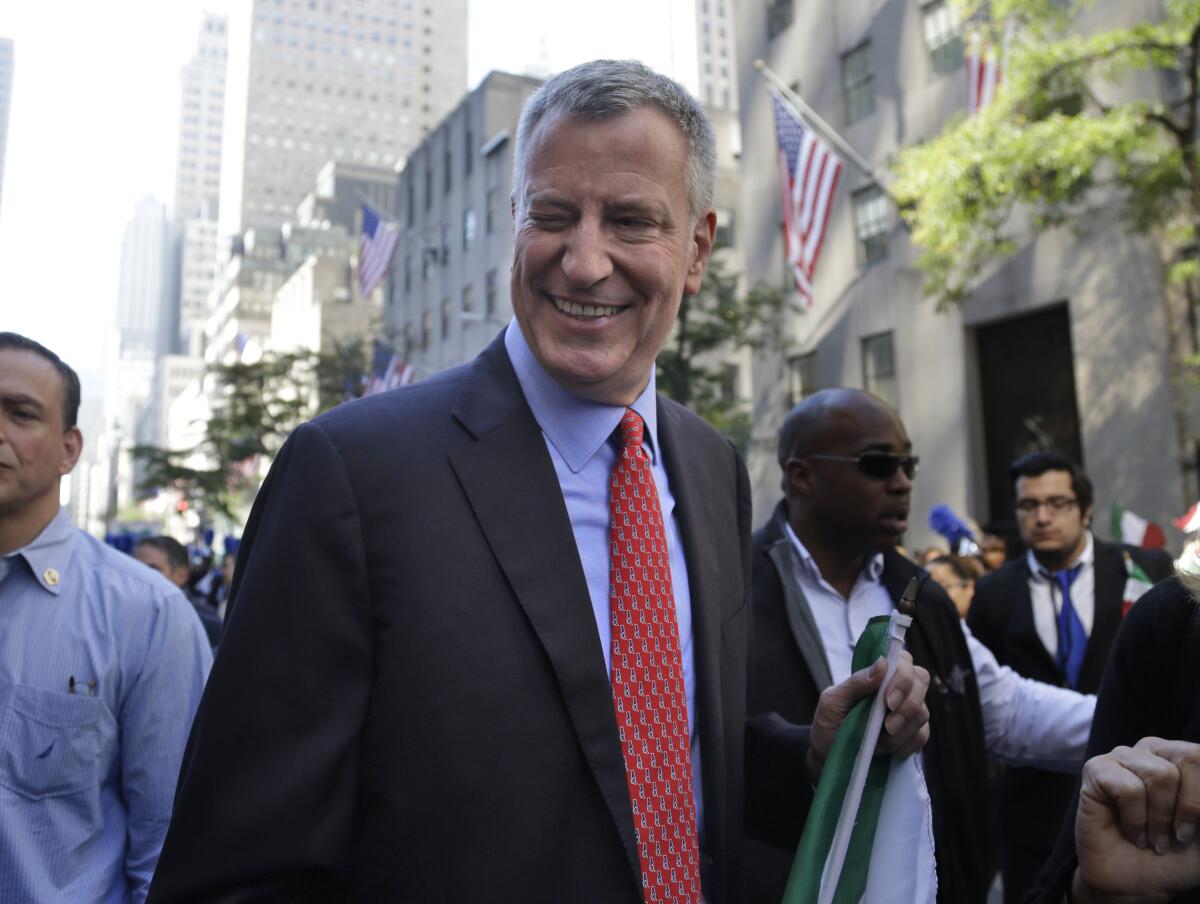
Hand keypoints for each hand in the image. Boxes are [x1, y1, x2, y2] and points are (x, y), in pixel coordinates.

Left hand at [806, 652, 929, 781]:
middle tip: (888, 726)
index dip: (902, 678)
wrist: (830, 757)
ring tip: (878, 742)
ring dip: (900, 732)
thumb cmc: (829, 724)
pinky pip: (921, 736)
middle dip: (907, 706)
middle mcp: (897, 687)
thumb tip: (883, 663)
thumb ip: (856, 683)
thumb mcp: (833, 703)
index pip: (902, 660)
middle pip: (921, 681)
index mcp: (877, 674)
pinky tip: (888, 751)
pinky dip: (904, 746)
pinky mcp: (913, 733)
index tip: (888, 701)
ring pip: (922, 712)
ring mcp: (908, 710)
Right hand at [1072, 737, 1199, 903]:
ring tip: (1150, 836)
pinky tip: (1131, 832)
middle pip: (1189, 758)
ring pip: (1160, 774)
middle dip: (1187, 808)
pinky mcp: (1096, 770)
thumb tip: (1198, 803)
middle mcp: (1154, 751)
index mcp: (1183, 759)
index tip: (1194, 832)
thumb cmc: (1176, 857)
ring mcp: (1123, 757)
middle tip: (1176, 836)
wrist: (1137, 883)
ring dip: (1159, 818)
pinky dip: (1135, 820)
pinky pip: (1128, 789)